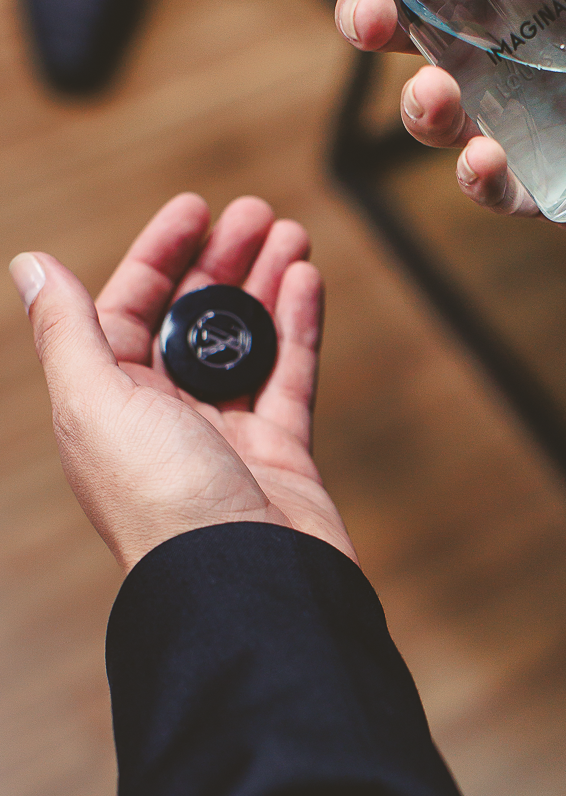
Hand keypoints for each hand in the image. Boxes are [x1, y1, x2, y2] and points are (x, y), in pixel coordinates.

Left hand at [10, 193, 355, 571]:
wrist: (246, 586)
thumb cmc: (164, 508)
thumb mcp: (96, 404)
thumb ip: (67, 331)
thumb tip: (30, 264)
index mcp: (108, 407)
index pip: (125, 310)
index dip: (156, 254)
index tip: (193, 209)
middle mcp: (162, 419)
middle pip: (191, 320)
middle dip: (221, 261)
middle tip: (256, 214)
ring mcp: (225, 437)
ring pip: (245, 342)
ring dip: (264, 284)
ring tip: (291, 235)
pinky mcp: (278, 453)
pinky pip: (289, 376)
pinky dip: (298, 326)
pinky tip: (306, 283)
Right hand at [293, 0, 565, 257]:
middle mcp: (540, 42)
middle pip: (427, 20)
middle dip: (375, 12)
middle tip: (364, 15)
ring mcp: (545, 115)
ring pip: (443, 103)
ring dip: (418, 100)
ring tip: (436, 97)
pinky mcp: (561, 184)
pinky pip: (497, 183)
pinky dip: (479, 175)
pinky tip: (491, 164)